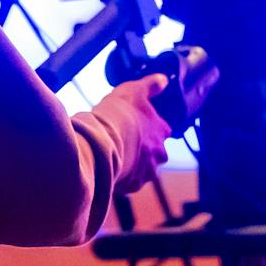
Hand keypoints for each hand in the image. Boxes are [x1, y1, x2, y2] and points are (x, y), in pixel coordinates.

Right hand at [103, 73, 172, 195]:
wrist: (101, 142)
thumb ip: (151, 85)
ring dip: (131, 163)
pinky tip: (108, 165)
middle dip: (142, 149)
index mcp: (161, 131)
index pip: (162, 130)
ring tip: (113, 154)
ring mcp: (147, 172)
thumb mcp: (134, 90)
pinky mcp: (133, 185)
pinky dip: (120, 175)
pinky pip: (128, 181)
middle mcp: (159, 154)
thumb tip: (164, 79)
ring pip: (141, 168)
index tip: (136, 125)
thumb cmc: (118, 114)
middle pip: (154, 153)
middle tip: (124, 140)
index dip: (149, 127)